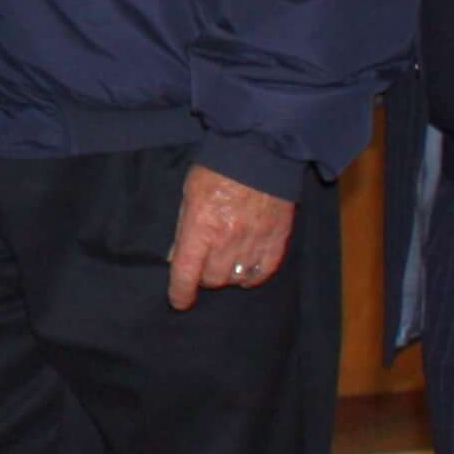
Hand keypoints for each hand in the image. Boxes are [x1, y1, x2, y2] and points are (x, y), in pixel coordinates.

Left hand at [165, 164, 296, 310]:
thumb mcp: (189, 194)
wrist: (260, 151)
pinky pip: (262, 272)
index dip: (180, 293)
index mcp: (201, 227)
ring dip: (227, 275)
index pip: (186, 273)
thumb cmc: (218, 169)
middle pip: (212, 279)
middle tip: (204, 263)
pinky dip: (251, 275)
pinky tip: (245, 269)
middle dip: (204, 277)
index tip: (179, 301)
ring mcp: (254, 241)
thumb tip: (176, 258)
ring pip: (236, 278)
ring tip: (224, 261)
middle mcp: (227, 240)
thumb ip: (183, 228)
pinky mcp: (277, 240)